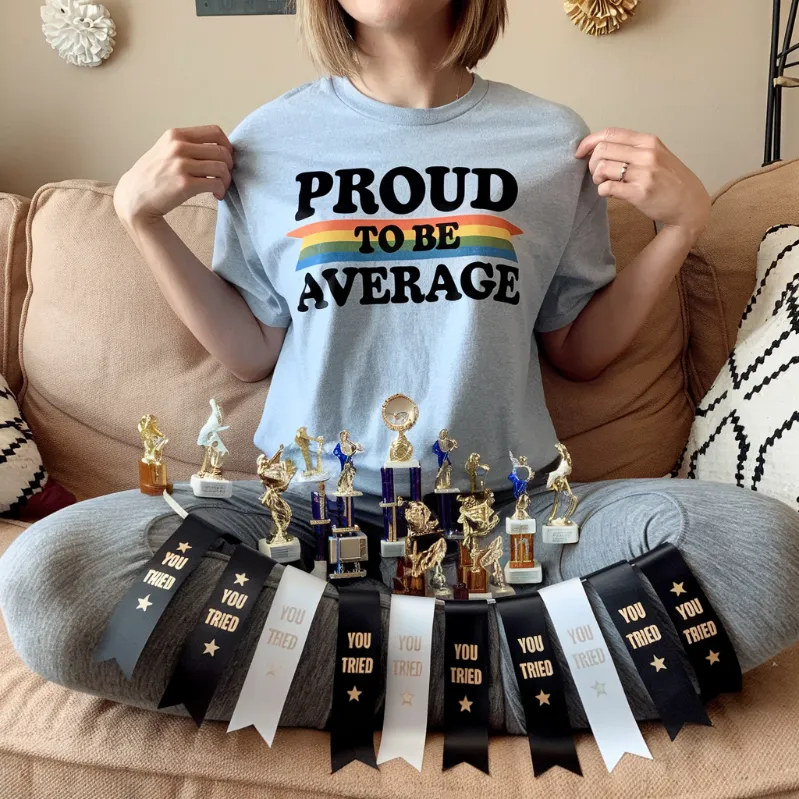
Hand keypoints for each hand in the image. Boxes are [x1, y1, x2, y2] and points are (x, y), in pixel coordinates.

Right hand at [114, 125, 233, 226]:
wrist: (134, 197)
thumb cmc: (152, 175)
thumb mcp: (165, 150)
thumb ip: (187, 145)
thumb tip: (217, 148)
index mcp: (176, 135)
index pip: (215, 132)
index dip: (227, 145)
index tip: (227, 157)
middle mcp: (178, 147)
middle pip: (222, 151)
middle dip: (229, 165)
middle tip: (224, 177)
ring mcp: (181, 165)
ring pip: (222, 167)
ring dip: (226, 180)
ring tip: (220, 187)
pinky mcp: (184, 184)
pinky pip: (216, 183)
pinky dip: (221, 190)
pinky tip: (216, 195)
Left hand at [575, 128, 710, 241]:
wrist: (689, 203)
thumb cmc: (669, 179)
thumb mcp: (656, 155)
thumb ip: (632, 149)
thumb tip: (597, 148)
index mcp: (648, 141)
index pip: (610, 133)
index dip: (589, 142)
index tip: (580, 153)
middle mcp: (646, 154)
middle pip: (602, 150)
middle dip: (592, 163)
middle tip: (597, 174)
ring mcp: (644, 173)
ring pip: (602, 168)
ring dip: (597, 178)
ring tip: (605, 183)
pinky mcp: (639, 193)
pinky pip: (607, 188)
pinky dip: (602, 191)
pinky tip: (610, 193)